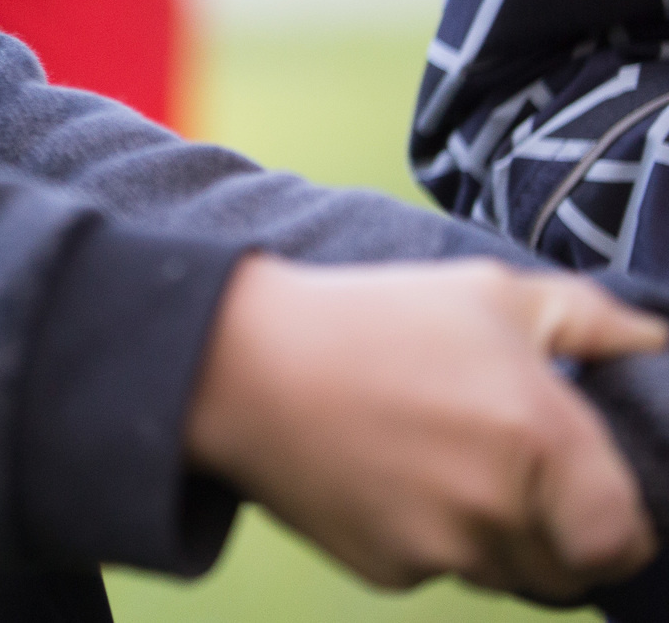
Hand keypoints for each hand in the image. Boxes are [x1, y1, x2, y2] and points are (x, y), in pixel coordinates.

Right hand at [187, 256, 665, 599]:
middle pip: (570, 568)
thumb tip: (663, 342)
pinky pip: (439, 571)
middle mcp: (500, 505)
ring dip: (497, 538)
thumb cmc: (370, 319)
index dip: (622, 528)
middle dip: (559, 534)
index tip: (600, 504)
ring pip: (505, 573)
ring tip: (443, 465)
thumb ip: (595, 321)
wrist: (239, 364)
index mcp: (541, 435)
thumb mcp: (488, 292)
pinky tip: (392, 478)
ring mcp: (442, 547)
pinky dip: (430, 538)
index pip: (625, 538)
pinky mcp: (389, 569)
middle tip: (518, 477)